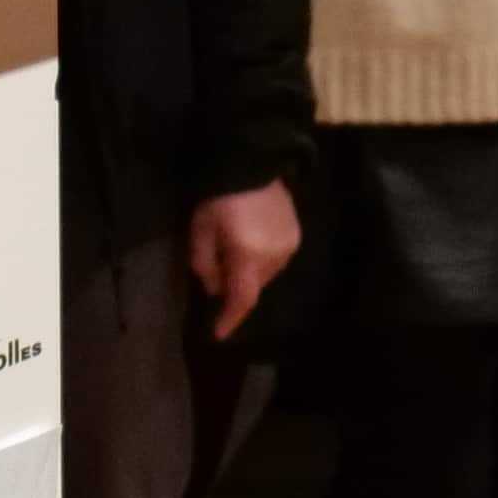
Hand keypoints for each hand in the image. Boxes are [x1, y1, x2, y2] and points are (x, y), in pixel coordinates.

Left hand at [186, 181, 300, 342]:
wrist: (251, 163)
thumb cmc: (219, 197)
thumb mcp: (201, 230)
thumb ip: (204, 264)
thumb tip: (214, 288)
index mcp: (249, 256)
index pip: (242, 299)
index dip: (230, 319)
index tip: (219, 333)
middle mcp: (274, 257)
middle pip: (254, 286)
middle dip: (235, 289)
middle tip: (218, 277)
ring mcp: (289, 246)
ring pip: (266, 274)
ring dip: (249, 273)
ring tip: (232, 254)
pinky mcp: (296, 235)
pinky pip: (276, 259)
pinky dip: (261, 260)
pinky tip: (249, 243)